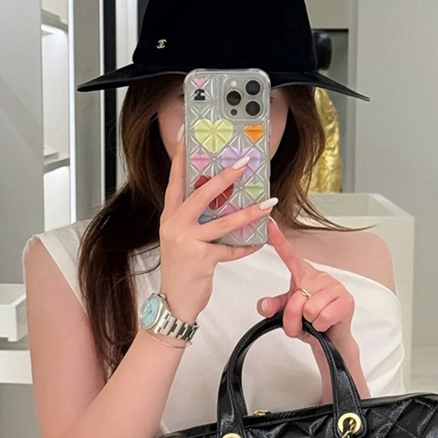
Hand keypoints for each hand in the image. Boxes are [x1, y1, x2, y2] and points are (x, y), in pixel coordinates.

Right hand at [157, 129, 276, 322]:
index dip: (180, 158)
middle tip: (242, 164)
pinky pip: (230, 249)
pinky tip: (258, 242)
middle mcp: (175, 225)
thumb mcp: (180, 240)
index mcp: (169, 217)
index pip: (174, 181)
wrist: (173, 302)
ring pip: (222, 222)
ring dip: (248, 212)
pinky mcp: (201, 258)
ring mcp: (187, 241)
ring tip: (268, 203)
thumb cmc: (180, 271)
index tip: (187, 135)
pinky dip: (246, 247)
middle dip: (224, 177)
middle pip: (201, 194)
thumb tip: (220, 203)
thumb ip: (192, 221)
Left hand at [256, 216, 354, 345]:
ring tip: (316, 322)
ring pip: (309, 310)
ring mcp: (334, 286)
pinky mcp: (346, 300)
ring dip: (309, 323)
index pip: (290, 256)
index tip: (270, 224)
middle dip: (294, 319)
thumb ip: (273, 307)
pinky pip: (322, 317)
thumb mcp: (286, 314)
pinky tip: (327, 323)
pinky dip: (320, 326)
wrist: (331, 338)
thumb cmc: (310, 321)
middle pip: (295, 300)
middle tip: (304, 321)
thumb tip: (264, 305)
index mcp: (303, 275)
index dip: (279, 241)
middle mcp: (319, 277)